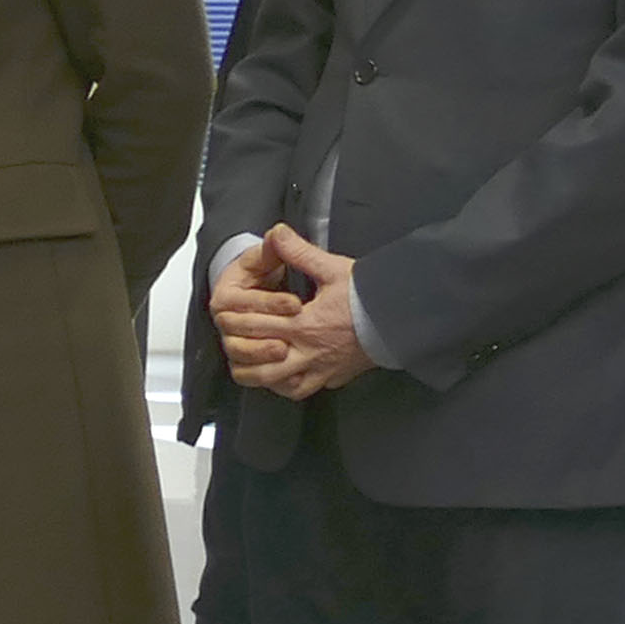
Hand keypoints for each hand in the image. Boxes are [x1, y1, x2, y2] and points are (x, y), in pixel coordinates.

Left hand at [214, 221, 373, 400]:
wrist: (401, 319)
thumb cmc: (368, 295)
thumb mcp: (332, 268)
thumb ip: (300, 253)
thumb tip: (277, 232)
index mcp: (303, 324)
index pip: (257, 325)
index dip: (235, 319)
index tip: (222, 315)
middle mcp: (307, 351)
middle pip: (258, 355)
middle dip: (238, 344)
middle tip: (226, 336)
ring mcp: (318, 369)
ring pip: (273, 381)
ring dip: (255, 372)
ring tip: (245, 361)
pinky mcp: (331, 378)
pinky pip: (298, 390)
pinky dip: (282, 386)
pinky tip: (276, 376)